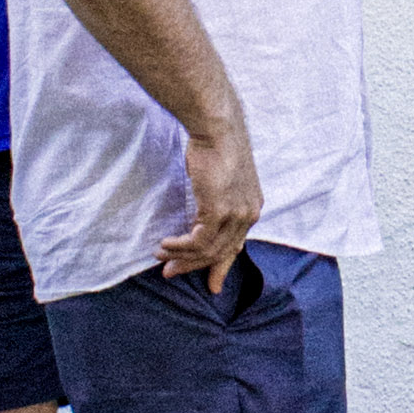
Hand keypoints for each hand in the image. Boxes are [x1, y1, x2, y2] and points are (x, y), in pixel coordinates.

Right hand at [159, 110, 264, 289]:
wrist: (217, 127)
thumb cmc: (214, 146)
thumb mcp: (220, 179)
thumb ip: (217, 201)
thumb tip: (202, 214)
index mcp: (252, 207)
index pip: (237, 246)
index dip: (222, 267)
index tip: (212, 285)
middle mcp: (249, 214)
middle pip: (221, 252)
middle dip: (193, 266)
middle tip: (169, 273)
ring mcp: (236, 214)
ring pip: (208, 250)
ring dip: (181, 256)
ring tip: (160, 257)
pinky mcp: (219, 210)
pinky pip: (198, 241)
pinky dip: (180, 247)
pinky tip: (165, 244)